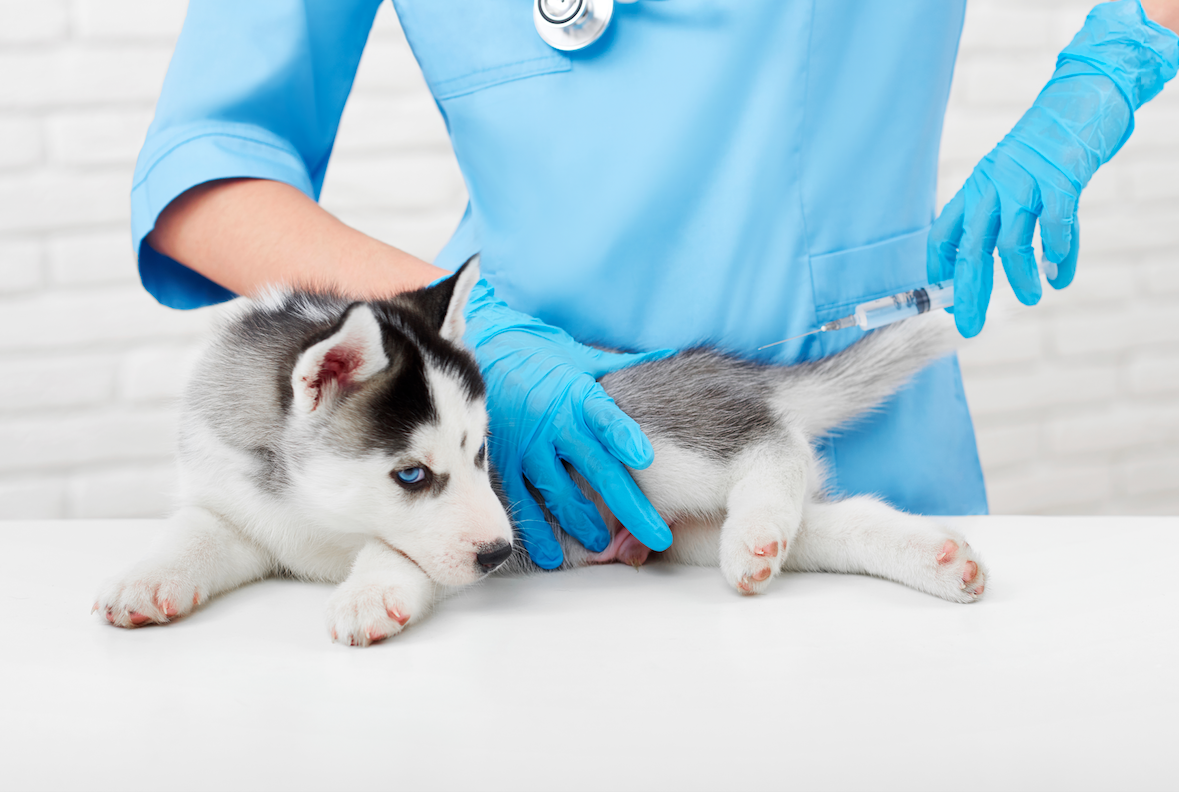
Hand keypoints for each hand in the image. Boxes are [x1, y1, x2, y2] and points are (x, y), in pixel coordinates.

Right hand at [464, 278, 673, 568]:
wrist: (479, 351)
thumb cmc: (536, 353)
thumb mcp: (578, 355)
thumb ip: (619, 364)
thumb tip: (662, 351)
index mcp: (579, 395)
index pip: (607, 418)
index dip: (625, 436)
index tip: (645, 457)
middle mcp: (556, 423)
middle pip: (599, 469)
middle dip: (631, 506)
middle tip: (658, 535)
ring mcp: (528, 446)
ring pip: (561, 493)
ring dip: (585, 523)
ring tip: (606, 546)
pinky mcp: (503, 461)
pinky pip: (521, 501)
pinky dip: (535, 531)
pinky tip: (551, 555)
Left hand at [929, 0, 1177, 337]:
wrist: (1080, 99)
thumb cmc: (1044, 147)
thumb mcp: (1007, 177)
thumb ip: (998, 216)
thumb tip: (993, 262)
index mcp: (975, 189)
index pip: (944, 236)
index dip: (940, 271)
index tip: (946, 300)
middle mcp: (993, 187)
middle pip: (972, 251)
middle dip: (969, 293)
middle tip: (969, 327)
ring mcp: (1026, 182)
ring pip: (1011, 243)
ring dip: (1019, 277)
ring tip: (1030, 298)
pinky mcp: (1061, 179)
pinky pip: (1056, 226)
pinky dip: (1059, 254)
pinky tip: (1061, 274)